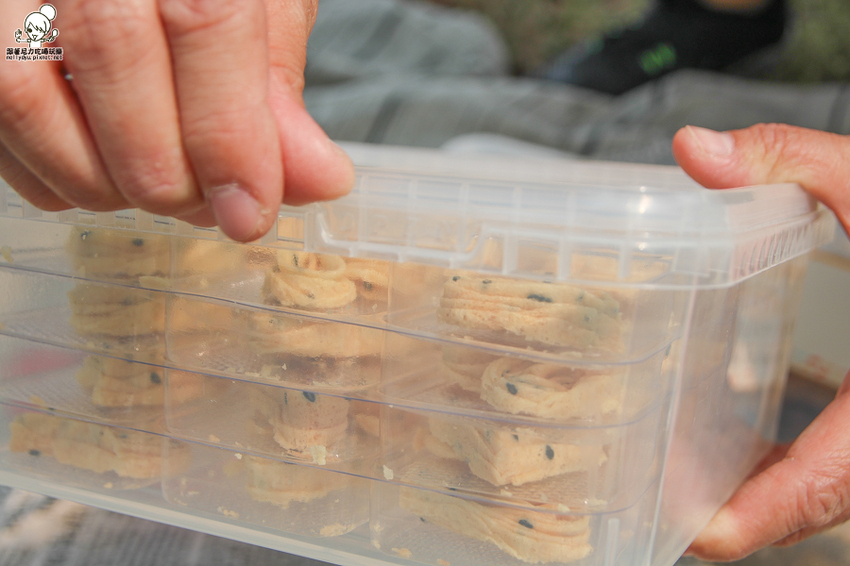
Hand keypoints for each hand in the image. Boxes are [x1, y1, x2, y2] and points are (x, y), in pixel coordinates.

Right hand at [0, 0, 353, 241]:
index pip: (202, 18)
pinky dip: (54, 175)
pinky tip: (103, 165)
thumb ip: (277, 85)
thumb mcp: (259, 5)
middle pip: (111, 56)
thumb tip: (317, 179)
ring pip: (26, 96)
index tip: (250, 211)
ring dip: (104, 182)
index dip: (227, 132)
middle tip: (208, 203)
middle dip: (168, 169)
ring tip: (158, 184)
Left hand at [672, 124, 849, 560]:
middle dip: (750, 517)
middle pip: (827, 501)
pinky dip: (807, 474)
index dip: (759, 518)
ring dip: (777, 500)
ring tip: (700, 485)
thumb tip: (691, 149)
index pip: (827, 481)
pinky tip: (764, 451)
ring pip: (843, 490)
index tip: (697, 535)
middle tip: (675, 508)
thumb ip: (790, 160)